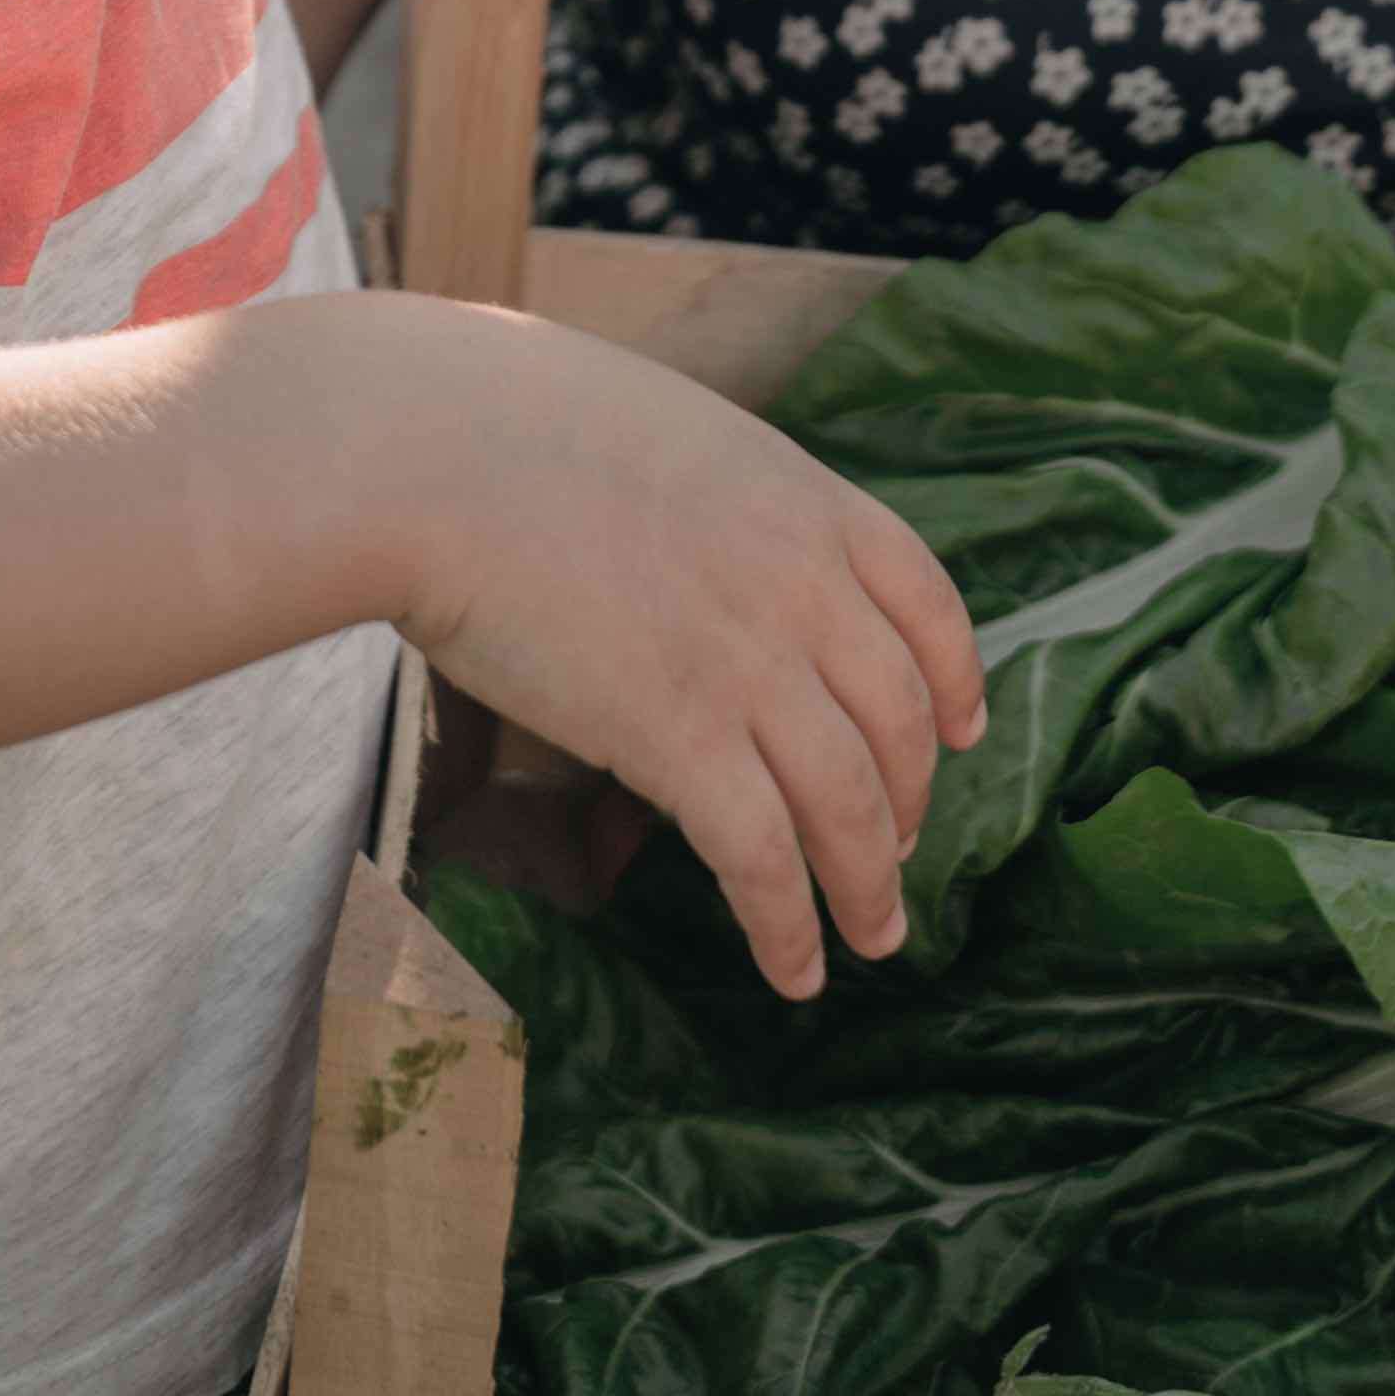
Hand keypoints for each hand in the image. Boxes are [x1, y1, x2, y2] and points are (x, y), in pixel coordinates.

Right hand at [384, 306, 989, 1003]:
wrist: (432, 458)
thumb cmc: (507, 425)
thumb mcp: (667, 434)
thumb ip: (720, 502)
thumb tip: (707, 543)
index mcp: (805, 503)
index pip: (928, 604)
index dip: (956, 681)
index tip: (962, 733)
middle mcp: (802, 588)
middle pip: (901, 721)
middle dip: (908, 802)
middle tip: (895, 853)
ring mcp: (749, 666)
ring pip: (851, 806)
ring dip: (869, 889)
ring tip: (872, 939)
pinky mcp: (678, 738)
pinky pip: (762, 858)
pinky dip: (787, 927)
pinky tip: (794, 971)